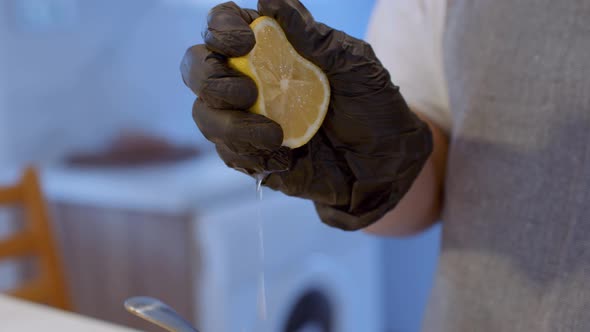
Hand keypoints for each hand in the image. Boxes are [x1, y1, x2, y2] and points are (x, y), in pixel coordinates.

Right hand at [181, 0, 432, 229]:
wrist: (388, 159)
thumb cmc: (372, 102)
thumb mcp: (350, 62)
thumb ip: (309, 34)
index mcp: (269, 47)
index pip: (223, 26)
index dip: (221, 28)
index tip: (245, 41)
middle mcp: (249, 79)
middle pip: (198, 69)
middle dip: (209, 77)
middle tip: (249, 90)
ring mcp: (246, 120)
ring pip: (205, 116)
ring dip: (229, 124)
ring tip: (274, 134)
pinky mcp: (252, 157)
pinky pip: (228, 154)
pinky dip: (247, 153)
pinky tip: (283, 155)